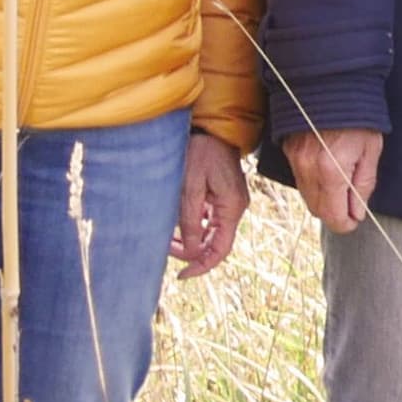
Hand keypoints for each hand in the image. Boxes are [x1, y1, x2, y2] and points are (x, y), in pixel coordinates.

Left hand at [172, 133, 250, 276]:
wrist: (211, 127)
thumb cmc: (201, 151)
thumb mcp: (191, 186)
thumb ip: (191, 219)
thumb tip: (191, 251)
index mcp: (232, 208)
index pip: (220, 250)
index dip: (202, 266)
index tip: (182, 274)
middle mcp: (235, 208)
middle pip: (215, 243)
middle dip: (190, 251)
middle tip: (166, 248)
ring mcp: (229, 202)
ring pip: (211, 232)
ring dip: (190, 238)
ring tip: (168, 236)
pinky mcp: (222, 196)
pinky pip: (209, 219)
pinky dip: (194, 225)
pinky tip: (177, 223)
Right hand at [283, 126, 384, 235]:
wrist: (333, 85)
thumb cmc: (358, 116)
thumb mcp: (371, 151)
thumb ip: (363, 185)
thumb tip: (356, 212)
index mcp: (331, 172)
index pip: (333, 216)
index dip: (346, 224)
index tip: (355, 220)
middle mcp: (308, 169)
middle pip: (317, 210)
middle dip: (334, 213)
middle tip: (351, 206)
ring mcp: (295, 160)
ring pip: (306, 196)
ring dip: (323, 200)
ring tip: (341, 187)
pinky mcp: (289, 151)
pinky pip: (299, 179)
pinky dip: (312, 184)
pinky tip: (327, 173)